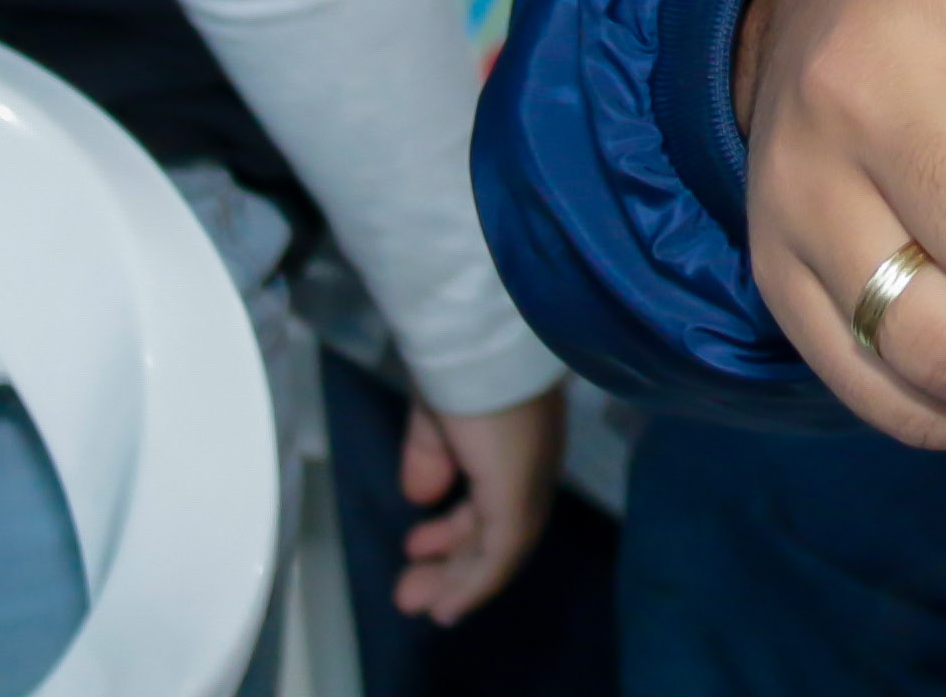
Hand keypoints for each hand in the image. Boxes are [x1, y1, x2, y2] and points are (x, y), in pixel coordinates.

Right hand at [390, 388, 560, 623]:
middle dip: (454, 563)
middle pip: (502, 530)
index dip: (460, 531)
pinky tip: (447, 606)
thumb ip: (431, 457)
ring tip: (419, 603)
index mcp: (518, 443)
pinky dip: (476, 583)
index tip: (420, 550)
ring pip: (503, 548)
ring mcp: (530, 479)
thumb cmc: (455, 367)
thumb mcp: (435, 417)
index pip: (499, 500)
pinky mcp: (519, 494)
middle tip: (411, 593)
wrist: (477, 338)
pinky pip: (503, 551)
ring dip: (460, 580)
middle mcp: (534, 465)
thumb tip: (423, 496)